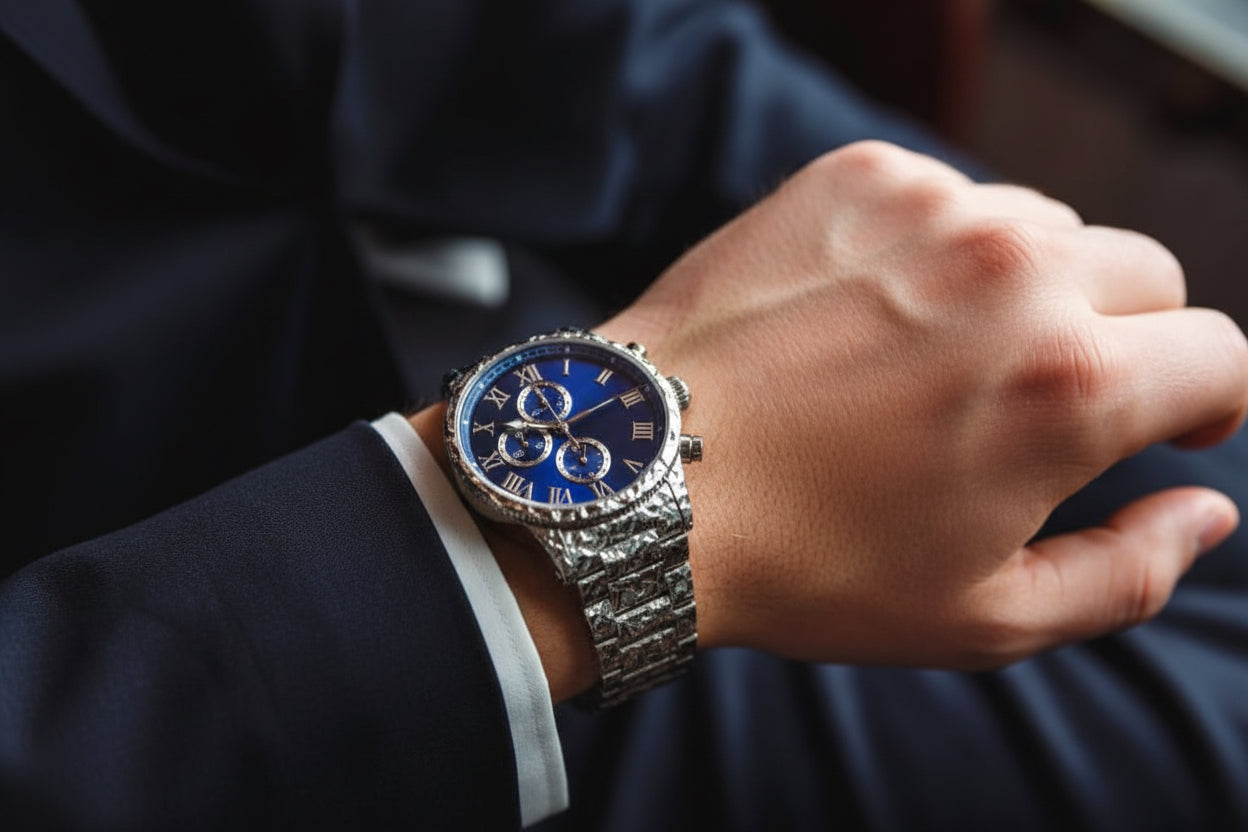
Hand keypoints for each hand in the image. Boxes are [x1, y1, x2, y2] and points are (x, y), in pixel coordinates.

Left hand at [596, 141, 1247, 669]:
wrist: (641, 479)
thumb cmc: (807, 564)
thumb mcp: (985, 616)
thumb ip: (1128, 572)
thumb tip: (1205, 514)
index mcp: (1073, 382)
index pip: (1219, 354)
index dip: (1204, 399)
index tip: (1165, 425)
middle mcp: (1016, 271)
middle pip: (1143, 276)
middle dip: (1123, 338)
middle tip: (1043, 397)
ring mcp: (930, 211)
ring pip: (1043, 228)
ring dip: (1023, 288)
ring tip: (938, 360)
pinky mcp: (854, 178)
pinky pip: (945, 197)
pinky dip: (933, 248)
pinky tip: (870, 313)